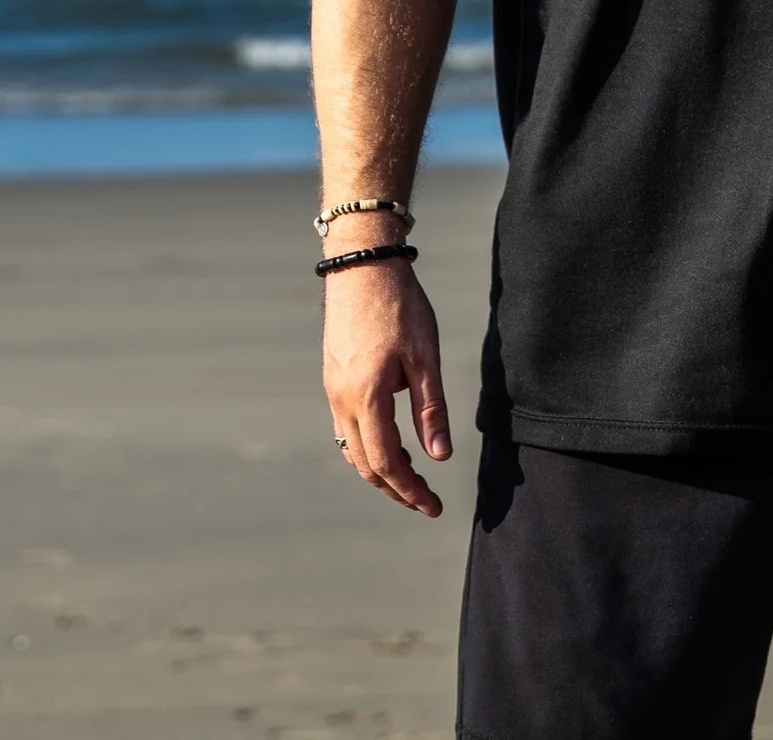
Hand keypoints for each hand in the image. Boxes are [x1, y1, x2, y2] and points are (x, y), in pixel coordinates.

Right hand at [322, 263, 451, 515]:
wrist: (363, 265)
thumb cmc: (400, 306)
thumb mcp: (425, 357)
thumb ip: (431, 410)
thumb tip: (440, 457)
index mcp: (366, 397)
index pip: (386, 463)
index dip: (410, 490)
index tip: (434, 506)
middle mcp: (342, 399)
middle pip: (365, 464)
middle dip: (395, 489)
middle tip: (425, 501)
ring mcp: (333, 389)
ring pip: (351, 448)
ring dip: (379, 471)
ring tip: (410, 480)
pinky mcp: (333, 377)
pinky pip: (345, 428)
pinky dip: (367, 447)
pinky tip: (389, 444)